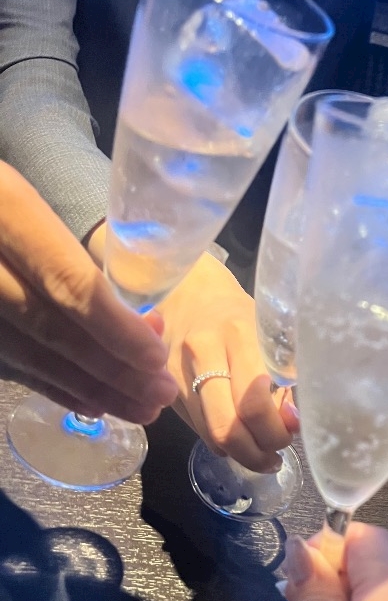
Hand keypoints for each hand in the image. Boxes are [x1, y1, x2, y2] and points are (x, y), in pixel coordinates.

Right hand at [0, 162, 176, 421]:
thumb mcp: (16, 194)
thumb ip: (65, 248)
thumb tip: (141, 318)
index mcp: (5, 207)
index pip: (67, 282)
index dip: (114, 328)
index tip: (156, 357)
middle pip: (50, 327)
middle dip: (110, 369)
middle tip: (159, 395)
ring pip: (25, 351)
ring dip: (85, 386)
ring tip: (137, 407)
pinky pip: (6, 359)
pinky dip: (49, 382)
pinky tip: (88, 402)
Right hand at [157, 252, 299, 471]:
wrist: (187, 293)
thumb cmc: (239, 315)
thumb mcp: (270, 337)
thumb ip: (283, 382)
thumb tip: (291, 426)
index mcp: (237, 335)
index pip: (254, 403)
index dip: (276, 431)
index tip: (290, 434)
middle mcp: (202, 353)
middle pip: (227, 428)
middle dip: (256, 453)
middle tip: (274, 456)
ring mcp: (175, 372)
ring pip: (210, 435)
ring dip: (241, 453)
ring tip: (260, 450)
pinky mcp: (163, 388)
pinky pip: (197, 428)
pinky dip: (221, 441)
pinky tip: (236, 434)